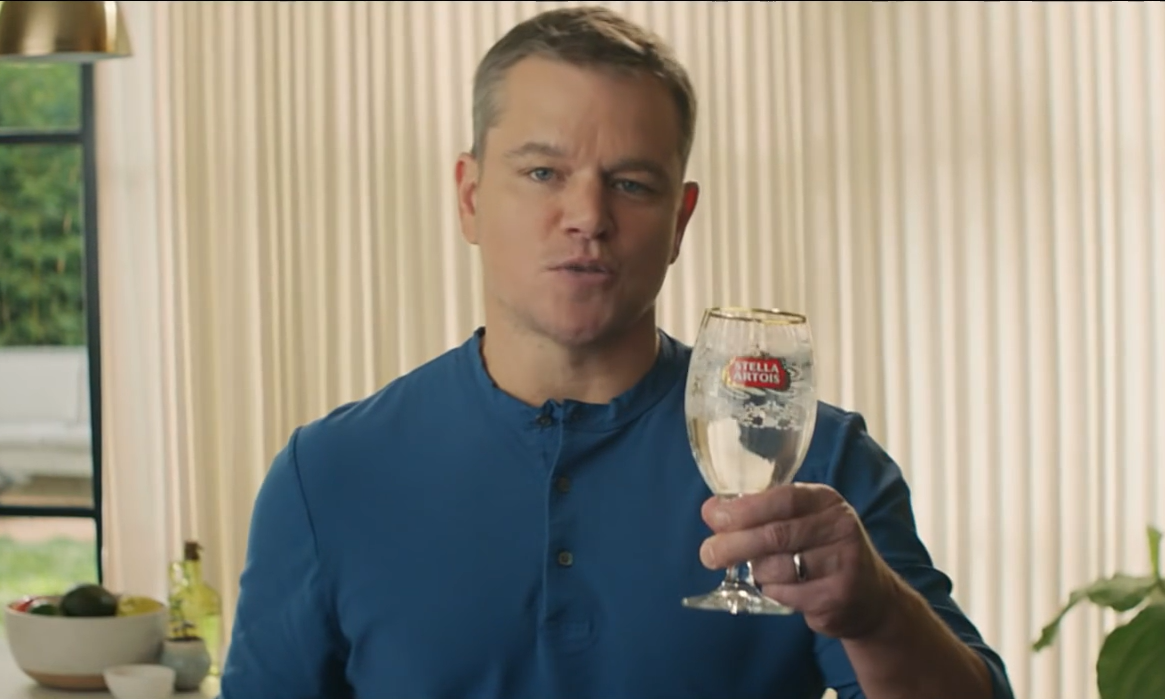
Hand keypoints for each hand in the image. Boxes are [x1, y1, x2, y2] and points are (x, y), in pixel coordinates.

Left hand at [699, 483, 903, 638]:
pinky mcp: (838, 596)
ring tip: (760, 571)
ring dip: (757, 572)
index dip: (744, 508)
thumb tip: (712, 510)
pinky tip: (781, 588)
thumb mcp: (802, 521)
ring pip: (776, 567)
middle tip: (708, 553)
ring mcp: (843, 562)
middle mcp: (839, 527)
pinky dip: (773, 592)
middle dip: (733, 544)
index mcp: (826, 500)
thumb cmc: (822, 551)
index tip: (713, 517)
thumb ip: (762, 513)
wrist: (871, 597)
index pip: (782, 498)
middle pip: (775, 534)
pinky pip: (786, 594)